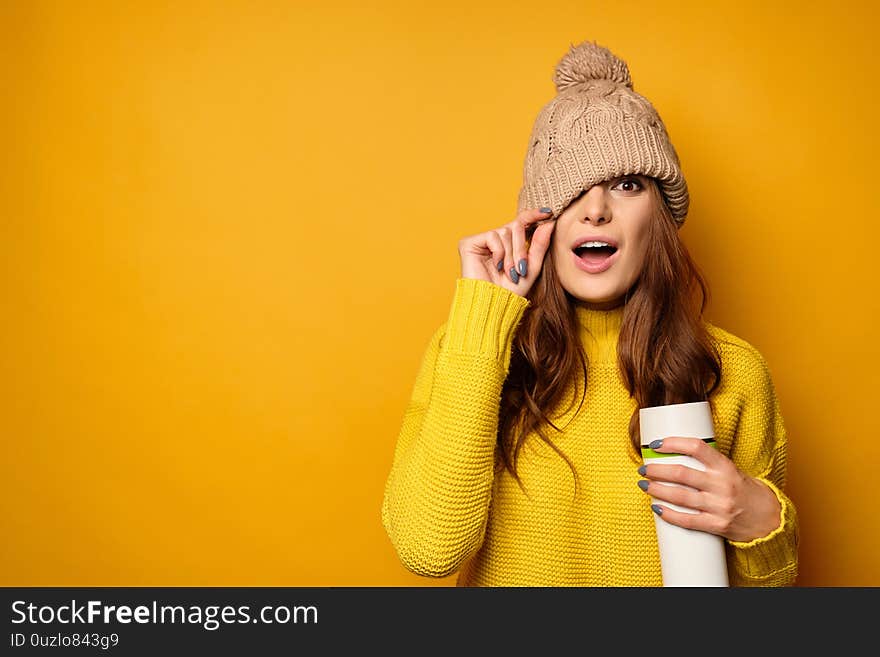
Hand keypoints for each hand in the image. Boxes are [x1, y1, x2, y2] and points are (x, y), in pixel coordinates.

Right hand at [458, 208, 555, 296]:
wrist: (492, 305)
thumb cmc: (510, 291)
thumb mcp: (531, 267)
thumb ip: (539, 245)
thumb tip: (549, 223)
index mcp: (508, 244)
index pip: (521, 222)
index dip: (533, 215)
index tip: (548, 212)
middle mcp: (494, 240)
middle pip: (515, 227)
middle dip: (521, 249)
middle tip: (521, 269)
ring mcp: (481, 241)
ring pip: (505, 232)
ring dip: (511, 255)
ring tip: (508, 273)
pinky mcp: (469, 243)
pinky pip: (493, 236)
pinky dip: (499, 253)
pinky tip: (496, 266)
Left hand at [637, 437, 781, 542]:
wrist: (770, 519)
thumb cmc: (746, 491)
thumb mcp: (731, 470)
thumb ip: (708, 465)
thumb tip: (674, 455)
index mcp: (726, 467)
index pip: (696, 448)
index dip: (673, 443)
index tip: (656, 444)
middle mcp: (722, 486)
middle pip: (681, 474)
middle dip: (657, 470)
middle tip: (643, 468)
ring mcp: (720, 507)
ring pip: (680, 497)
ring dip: (657, 490)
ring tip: (644, 484)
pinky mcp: (717, 526)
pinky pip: (687, 520)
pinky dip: (669, 514)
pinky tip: (657, 508)